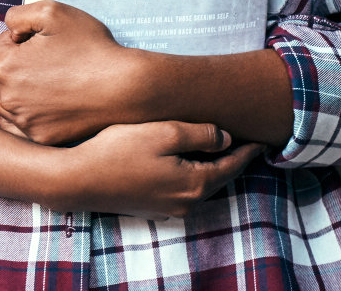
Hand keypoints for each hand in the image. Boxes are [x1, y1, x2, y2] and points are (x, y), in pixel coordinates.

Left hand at [0, 0, 143, 144]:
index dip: (28, 39)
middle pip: (5, 73)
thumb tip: (9, 31)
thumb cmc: (90, 46)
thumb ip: (17, 15)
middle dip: (23, 64)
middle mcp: (7, 98)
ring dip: (23, 90)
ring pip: (11, 99)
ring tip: (53, 83)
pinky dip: (38, 112)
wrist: (125, 86)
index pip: (5, 44)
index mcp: (4, 66)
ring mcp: (24, 122)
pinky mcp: (41, 137)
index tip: (52, 44)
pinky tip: (59, 102)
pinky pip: (28, 121)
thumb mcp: (51, 11)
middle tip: (56, 63)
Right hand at [56, 120, 262, 219]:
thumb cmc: (117, 152)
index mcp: (194, 184)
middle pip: (218, 177)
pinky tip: (182, 158)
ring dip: (209, 165)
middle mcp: (186, 202)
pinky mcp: (151, 205)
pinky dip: (189, 172)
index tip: (263, 139)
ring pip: (199, 183)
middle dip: (231, 158)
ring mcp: (168, 207)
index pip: (232, 166)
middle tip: (244, 139)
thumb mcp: (163, 133)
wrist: (78, 180)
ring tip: (216, 145)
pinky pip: (181, 187)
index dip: (248, 151)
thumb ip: (200, 134)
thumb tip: (225, 138)